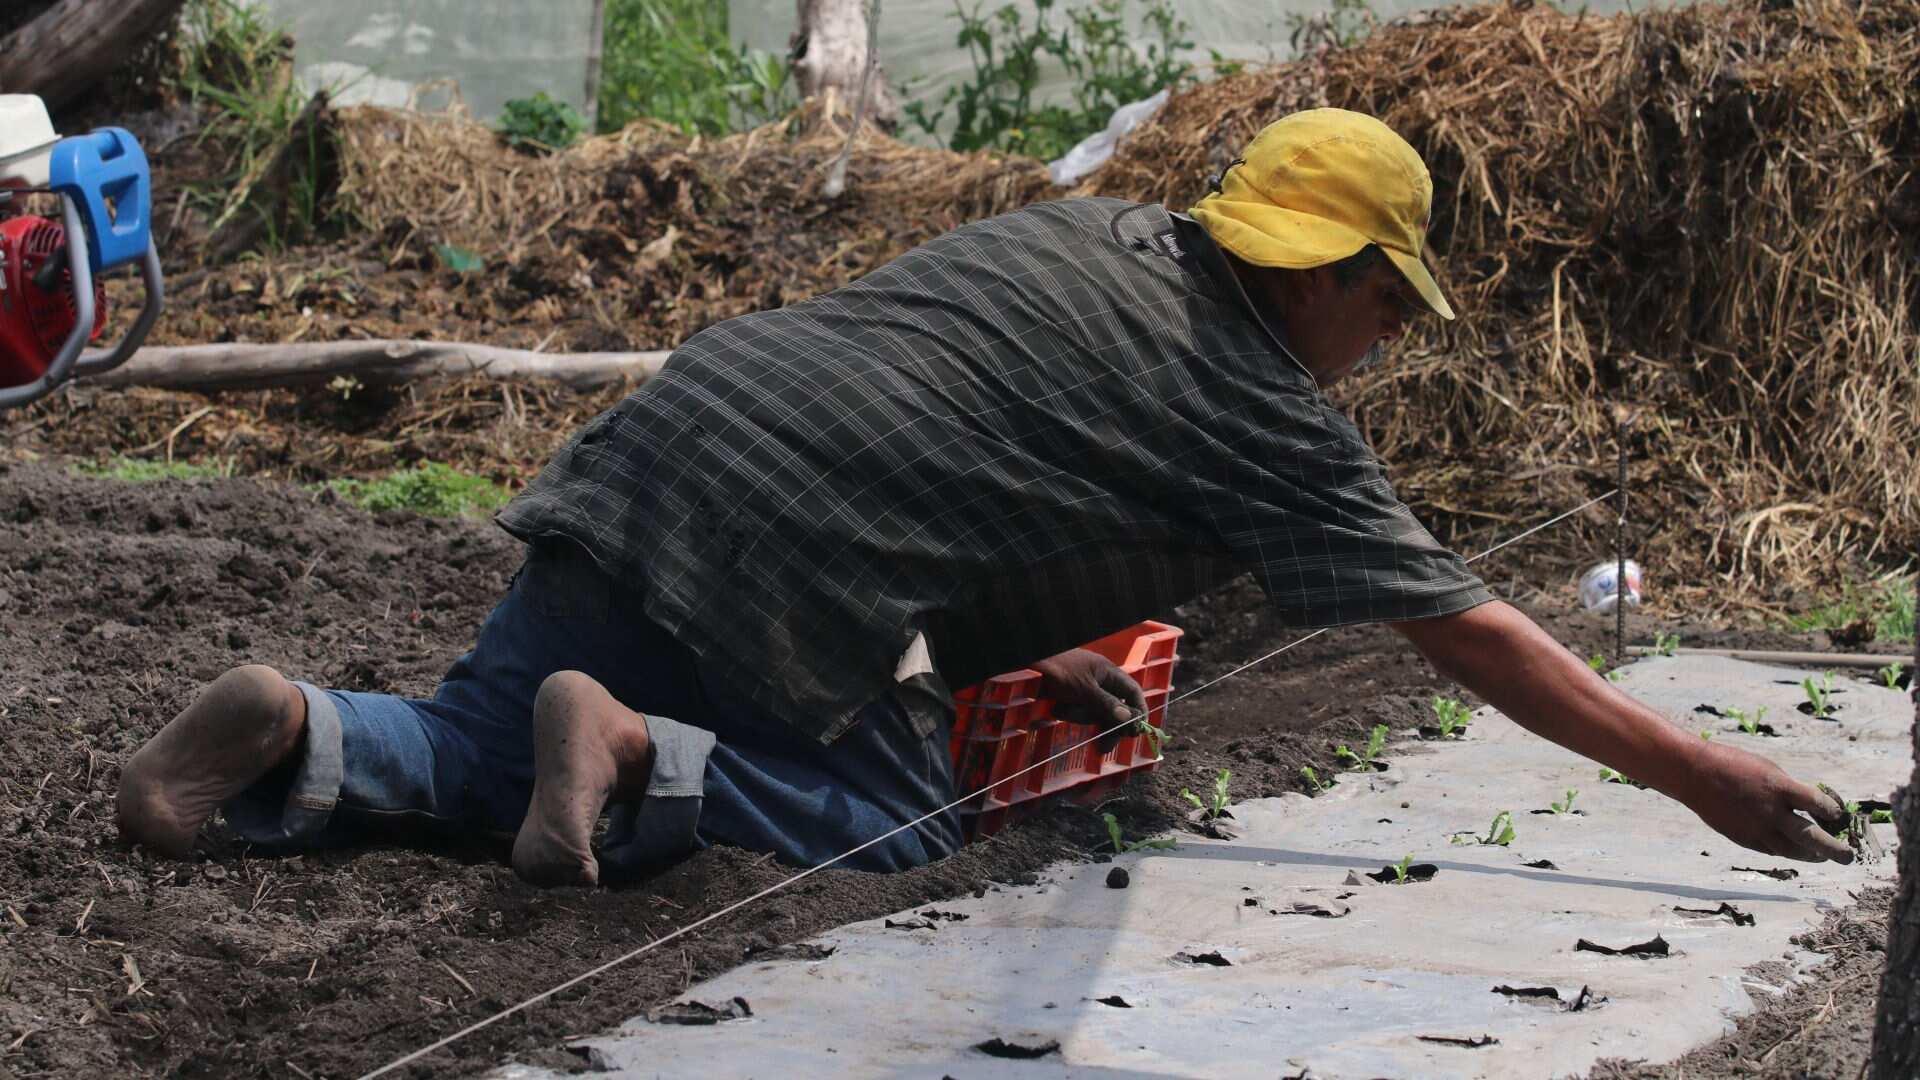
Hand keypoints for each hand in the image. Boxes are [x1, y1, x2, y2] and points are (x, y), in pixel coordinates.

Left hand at [1031, 649, 1148, 750]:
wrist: (1028, 666)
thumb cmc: (1058, 670)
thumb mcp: (1084, 689)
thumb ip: (1107, 704)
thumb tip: (1130, 719)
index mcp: (1109, 673)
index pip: (1132, 692)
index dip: (1137, 711)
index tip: (1135, 732)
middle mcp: (1100, 681)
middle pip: (1115, 708)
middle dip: (1107, 725)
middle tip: (1104, 747)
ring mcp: (1085, 690)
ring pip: (1094, 713)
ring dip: (1080, 716)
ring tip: (1062, 709)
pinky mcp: (1070, 697)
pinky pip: (1078, 712)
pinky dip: (1070, 713)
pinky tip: (1056, 708)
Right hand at [1676, 742, 1853, 863]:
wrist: (1694, 774)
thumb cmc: (1733, 765)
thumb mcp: (1768, 770)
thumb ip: (1789, 791)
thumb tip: (1810, 810)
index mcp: (1779, 787)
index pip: (1819, 805)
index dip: (1833, 812)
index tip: (1836, 814)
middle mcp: (1770, 811)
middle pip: (1811, 838)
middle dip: (1834, 850)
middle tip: (1848, 857)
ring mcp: (1756, 828)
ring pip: (1792, 851)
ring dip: (1811, 855)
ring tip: (1821, 856)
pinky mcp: (1743, 838)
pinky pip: (1771, 850)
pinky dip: (1785, 850)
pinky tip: (1791, 848)